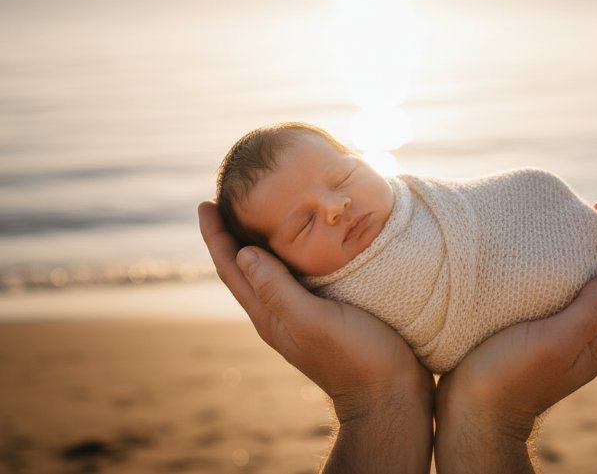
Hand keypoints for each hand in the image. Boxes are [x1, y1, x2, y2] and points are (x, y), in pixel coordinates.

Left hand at [198, 201, 433, 472]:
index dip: (216, 235)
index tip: (205, 203)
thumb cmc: (357, 359)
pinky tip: (304, 244)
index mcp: (270, 315)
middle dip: (231, 234)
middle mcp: (280, 315)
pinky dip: (290, 254)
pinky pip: (296, 277)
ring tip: (258, 213)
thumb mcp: (315, 322)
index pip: (231, 268)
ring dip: (258, 242)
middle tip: (225, 199)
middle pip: (243, 268)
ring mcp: (302, 317)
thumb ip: (278, 290)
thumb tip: (243, 252)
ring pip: (269, 272)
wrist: (392, 397)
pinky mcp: (327, 316)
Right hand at [434, 196, 596, 473]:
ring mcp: (570, 336)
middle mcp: (594, 336)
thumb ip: (592, 312)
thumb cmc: (507, 380)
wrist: (472, 417)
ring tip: (585, 215)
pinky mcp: (544, 333)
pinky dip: (571, 262)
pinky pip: (571, 290)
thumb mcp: (553, 344)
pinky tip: (550, 249)